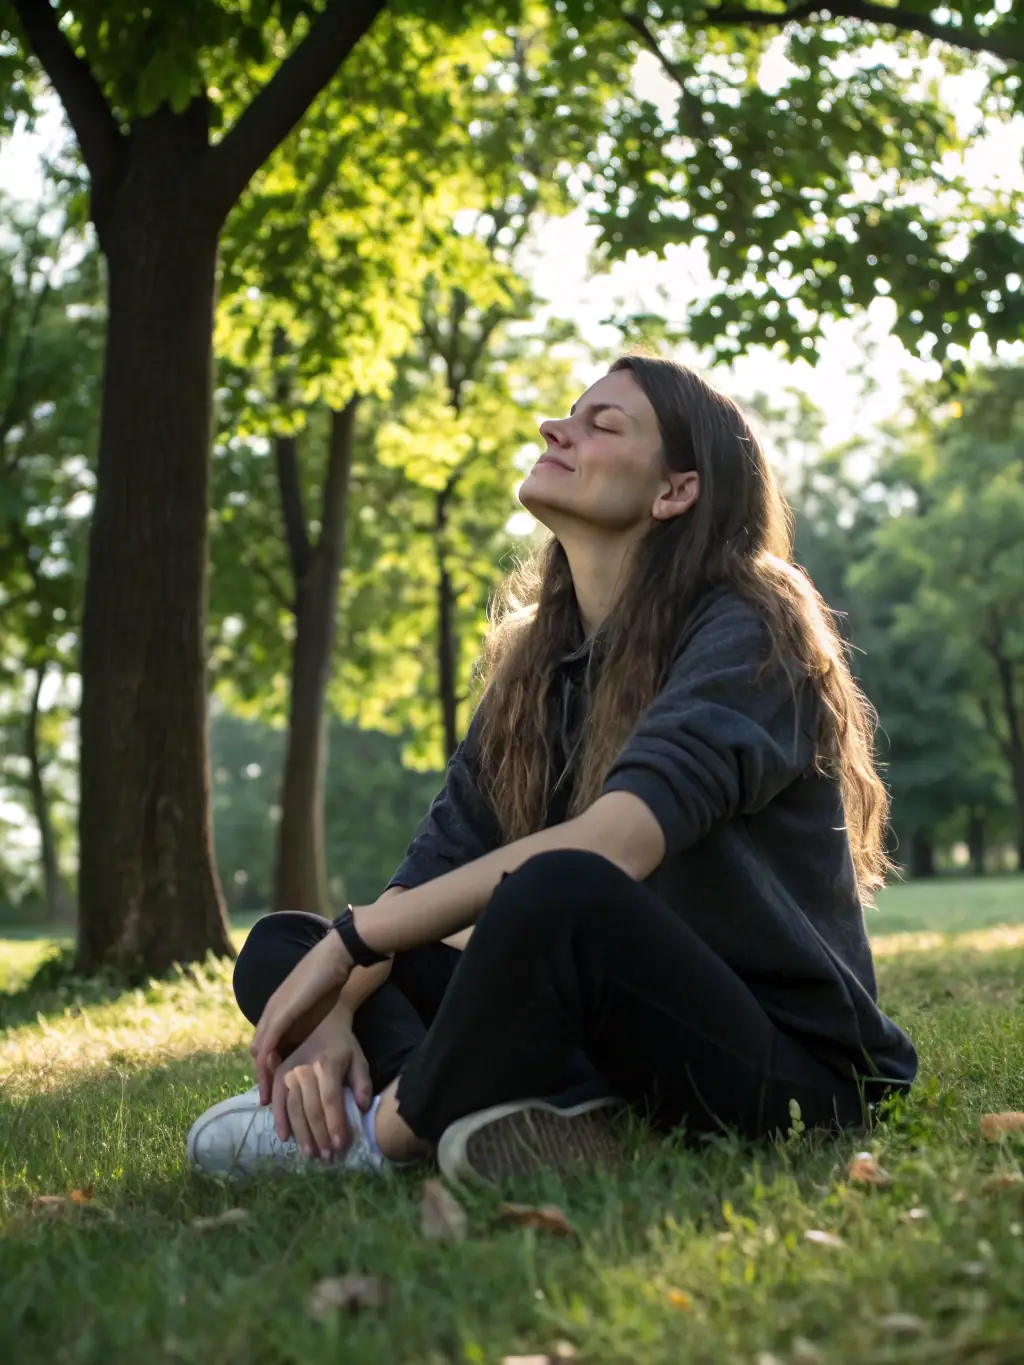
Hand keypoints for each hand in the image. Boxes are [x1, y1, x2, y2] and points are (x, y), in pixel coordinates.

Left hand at [251, 927, 352, 1090]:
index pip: (266, 1044)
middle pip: (259, 1049)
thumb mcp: (315, 1008)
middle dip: (262, 1076)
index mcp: (278, 1009)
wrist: (336, 957)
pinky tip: (270, 1072)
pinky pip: (269, 1038)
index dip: (268, 1068)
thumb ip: (308, 1023)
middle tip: (267, 1099)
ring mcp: (275, 1009)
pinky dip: (266, 1057)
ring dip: (262, 1072)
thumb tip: (311, 1045)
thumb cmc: (331, 980)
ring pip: (260, 1047)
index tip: (274, 1089)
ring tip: (268, 1094)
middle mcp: (272, 1010)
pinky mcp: (282, 1009)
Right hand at [268, 1004, 371, 1157]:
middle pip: (311, 1108)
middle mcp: (305, 1068)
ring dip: (301, 1134)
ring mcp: (289, 1070)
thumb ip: (362, 1083)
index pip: (331, 1101)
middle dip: (320, 1136)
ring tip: (311, 1153)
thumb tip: (362, 1108)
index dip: (335, 1125)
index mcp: (327, 1064)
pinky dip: (279, 1120)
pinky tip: (285, 1137)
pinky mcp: (279, 1072)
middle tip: (327, 1157)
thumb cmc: (344, 1045)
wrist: (322, 1020)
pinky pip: (277, 1099)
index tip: (340, 1146)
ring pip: (293, 1108)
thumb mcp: (359, 1059)